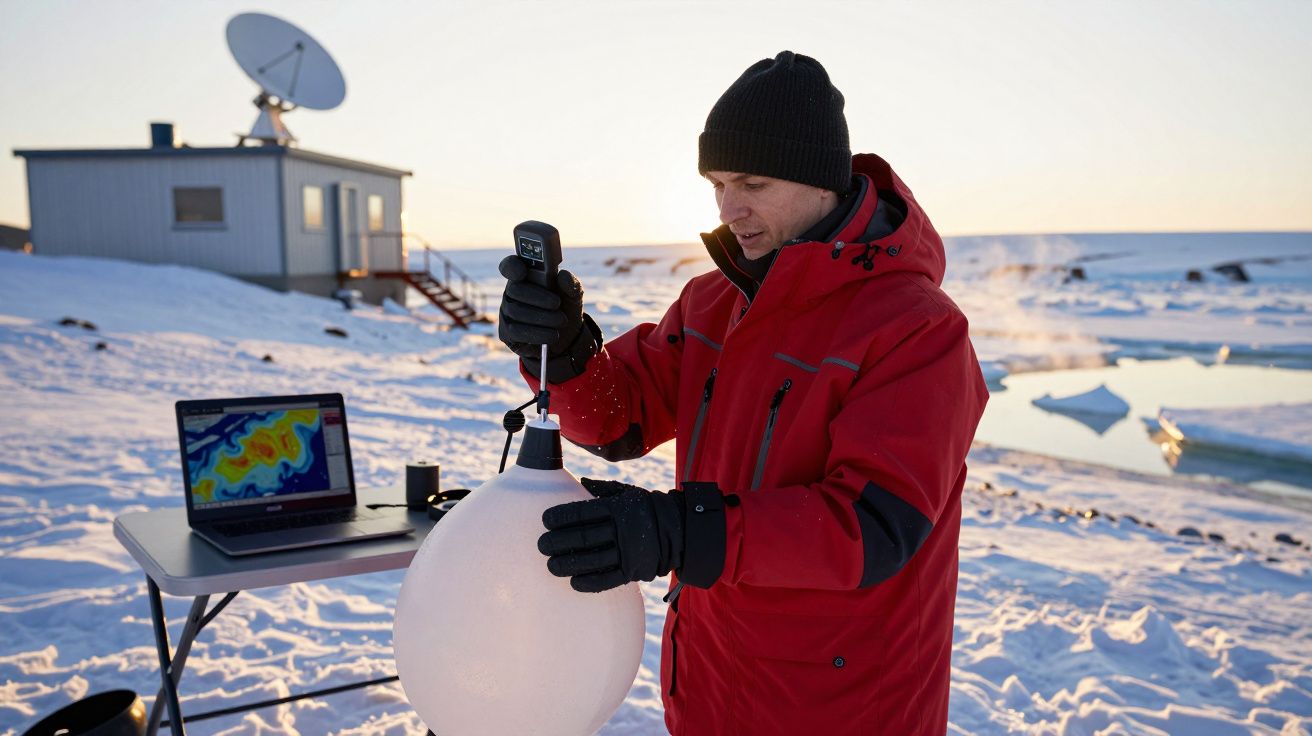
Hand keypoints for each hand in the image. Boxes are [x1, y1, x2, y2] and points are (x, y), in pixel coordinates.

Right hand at [497, 256, 601, 382]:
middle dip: (538, 297)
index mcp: (525, 276)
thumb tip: (563, 276)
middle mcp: (512, 292)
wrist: (567, 335)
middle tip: (557, 304)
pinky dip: (537, 333)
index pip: (510, 266)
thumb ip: (571, 284)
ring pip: (516, 311)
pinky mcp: (507, 333)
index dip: (513, 266)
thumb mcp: (573, 295)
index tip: (523, 271)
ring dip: (541, 317)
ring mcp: (507, 312)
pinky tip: (552, 335)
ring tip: (561, 321)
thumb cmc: (565, 307)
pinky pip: (516, 332)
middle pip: (515, 290)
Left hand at [538, 478, 684, 592]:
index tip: (546, 520)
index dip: (561, 517)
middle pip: (583, 537)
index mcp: (617, 508)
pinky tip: (573, 582)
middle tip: (542, 544)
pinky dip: (589, 582)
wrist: (680, 529)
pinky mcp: (633, 571)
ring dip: (568, 564)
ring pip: (592, 560)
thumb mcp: (627, 492)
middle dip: (558, 542)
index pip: (583, 512)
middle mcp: (621, 530)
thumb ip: (603, 490)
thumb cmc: (647, 508)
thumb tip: (580, 482)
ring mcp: (627, 552)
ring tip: (551, 565)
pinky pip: (607, 579)